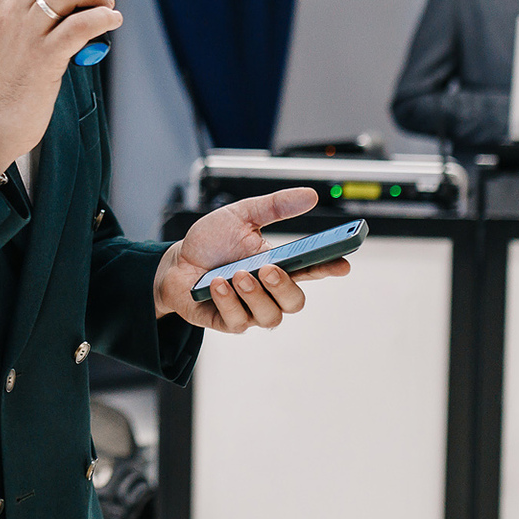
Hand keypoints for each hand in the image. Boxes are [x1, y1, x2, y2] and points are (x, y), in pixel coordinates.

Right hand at [0, 0, 121, 173]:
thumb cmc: (5, 86)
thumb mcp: (8, 39)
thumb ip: (33, 15)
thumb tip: (76, 1)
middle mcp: (10, 14)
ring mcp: (26, 36)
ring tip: (106, 9)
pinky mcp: (44, 60)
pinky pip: (81, 25)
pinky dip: (104, 19)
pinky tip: (111, 24)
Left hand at [153, 188, 351, 333]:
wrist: (176, 262)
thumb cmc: (211, 242)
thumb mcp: (240, 215)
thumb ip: (274, 206)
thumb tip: (310, 195)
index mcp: (279, 265)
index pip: (313, 270)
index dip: (330, 268)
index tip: (342, 263)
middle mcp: (269, 291)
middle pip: (295, 302)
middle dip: (284, 287)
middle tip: (268, 269)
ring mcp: (250, 309)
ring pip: (269, 316)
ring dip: (253, 295)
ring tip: (236, 274)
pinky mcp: (227, 322)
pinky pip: (238, 322)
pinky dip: (228, 302)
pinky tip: (216, 284)